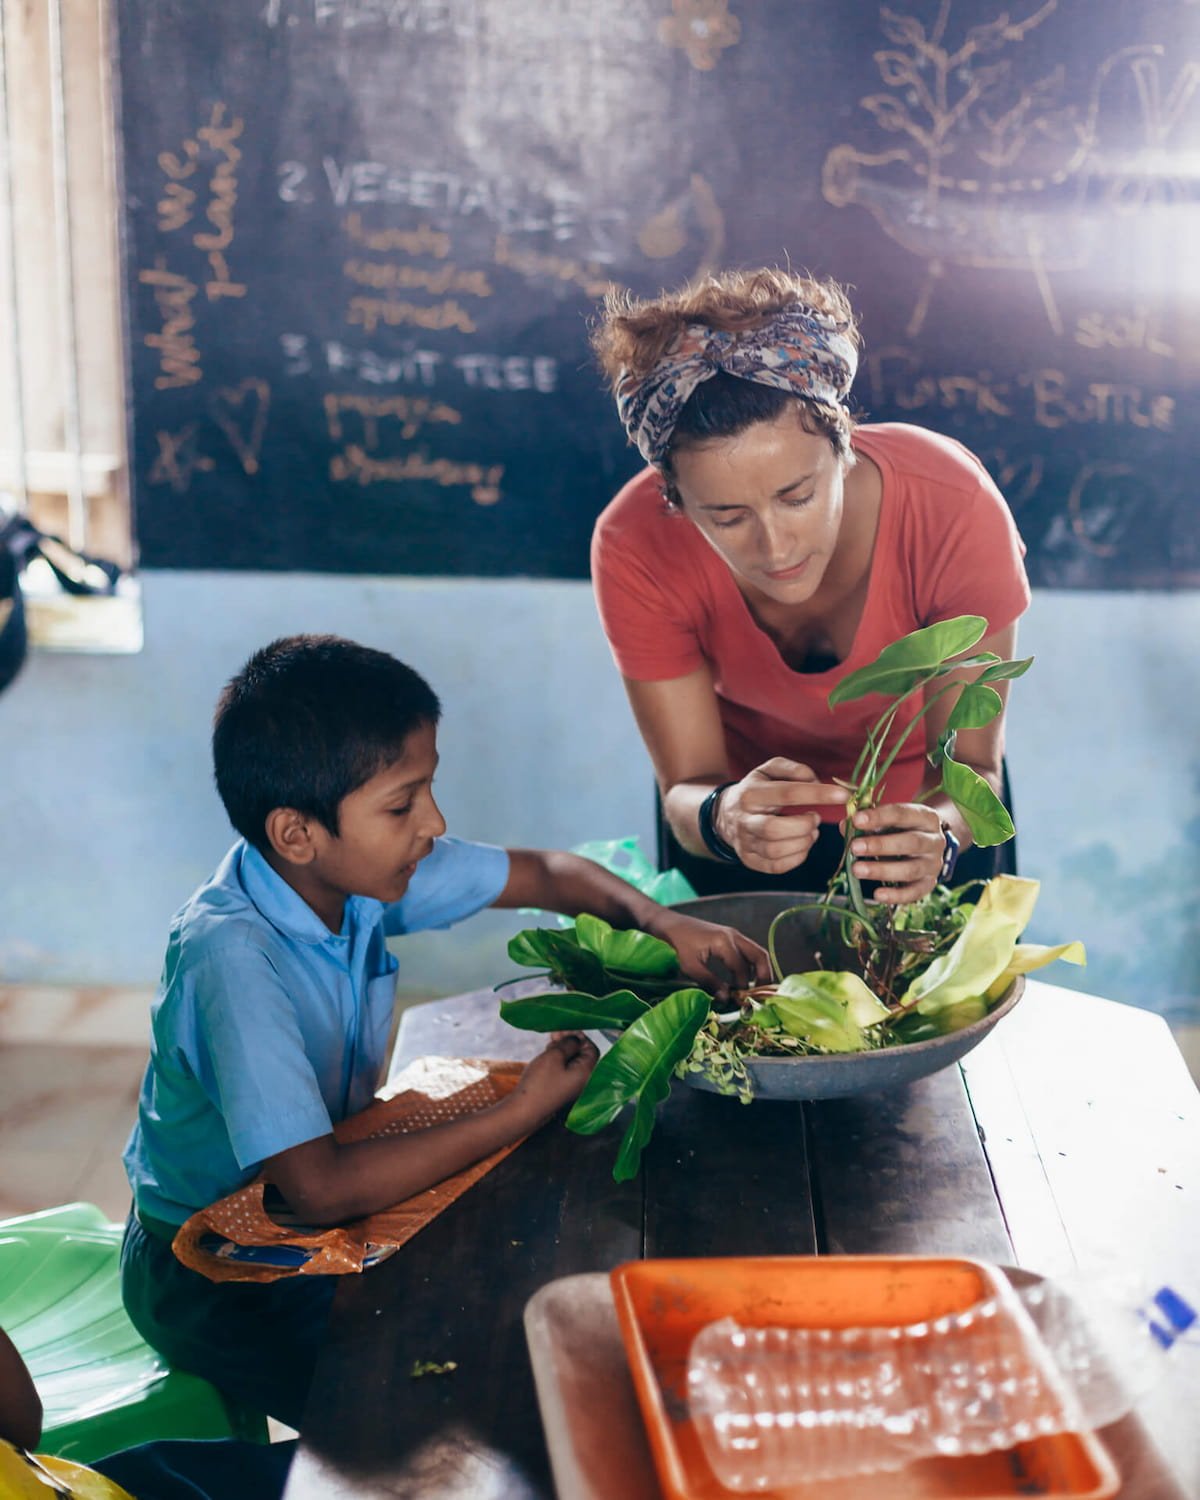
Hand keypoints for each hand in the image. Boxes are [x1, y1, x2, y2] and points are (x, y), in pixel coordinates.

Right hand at [509, 1032, 598, 1124]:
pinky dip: (558, 1061)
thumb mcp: (554, 1056)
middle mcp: (584, 1081)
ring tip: (549, 1044)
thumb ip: (568, 1043)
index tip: (563, 1030)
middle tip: (554, 1034)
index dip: (578, 1037)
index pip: (591, 1048)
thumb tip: (575, 1039)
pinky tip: (547, 1056)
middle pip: (582, 1055)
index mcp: (587, 1072)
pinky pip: (565, 1071)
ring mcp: (573, 1087)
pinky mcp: (562, 1090)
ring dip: (562, 1050)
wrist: (524, 1110)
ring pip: (572, 1062)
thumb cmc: (540, 1083)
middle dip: (569, 1042)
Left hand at [645, 910, 771, 998]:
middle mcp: (733, 936)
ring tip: (753, 990)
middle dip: (764, 977)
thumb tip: (726, 999)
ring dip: (758, 971)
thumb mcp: (689, 966)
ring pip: (755, 952)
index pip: (742, 969)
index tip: (739, 1001)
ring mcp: (731, 934)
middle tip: (760, 995)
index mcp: (724, 942)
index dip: (743, 987)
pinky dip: (749, 965)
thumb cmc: (675, 943)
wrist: (666, 923)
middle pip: (759, 956)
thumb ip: (710, 982)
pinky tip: (742, 979)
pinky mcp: (727, 936)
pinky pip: (746, 951)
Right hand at [714, 758, 848, 874]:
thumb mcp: (769, 771)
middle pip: (774, 829)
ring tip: (810, 832)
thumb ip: (794, 770)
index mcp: (750, 793)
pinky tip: (802, 845)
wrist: (726, 815)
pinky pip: (777, 867)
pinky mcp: (750, 861)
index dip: (818, 794)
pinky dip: (797, 858)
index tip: (843, 795)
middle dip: (804, 825)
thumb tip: (817, 782)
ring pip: (776, 851)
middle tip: (815, 819)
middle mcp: (744, 820)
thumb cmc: (757, 790)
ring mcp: (744, 843)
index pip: (787, 793)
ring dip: (803, 843)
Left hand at [848, 802, 944, 904]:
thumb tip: (845, 826)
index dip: (879, 817)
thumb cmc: (900, 829)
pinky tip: (877, 894)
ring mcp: (933, 864)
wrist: (925, 846)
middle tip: (855, 847)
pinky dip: (896, 895)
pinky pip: (914, 893)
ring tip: (856, 869)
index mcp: (926, 817)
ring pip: (911, 869)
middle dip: (880, 845)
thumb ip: (867, 823)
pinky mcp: (929, 884)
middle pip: (911, 842)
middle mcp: (934, 841)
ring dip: (882, 870)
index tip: (856, 820)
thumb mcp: (887, 820)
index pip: (903, 814)